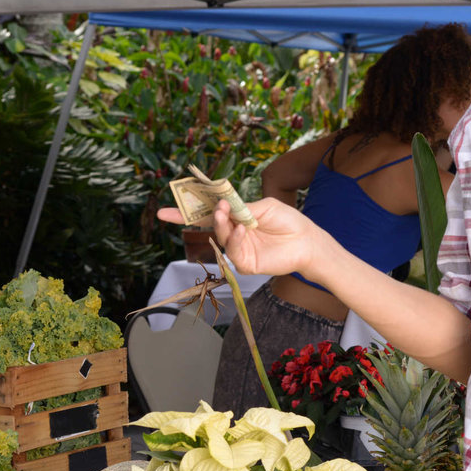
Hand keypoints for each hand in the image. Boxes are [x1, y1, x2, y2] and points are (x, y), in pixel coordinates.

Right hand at [156, 199, 328, 277]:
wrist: (307, 241)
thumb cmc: (288, 221)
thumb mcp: (264, 207)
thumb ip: (243, 208)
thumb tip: (223, 207)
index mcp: (236, 218)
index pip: (207, 215)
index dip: (186, 213)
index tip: (164, 212)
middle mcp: (234, 234)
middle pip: (210, 226)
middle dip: (206, 218)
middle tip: (217, 208)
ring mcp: (239, 250)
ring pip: (221, 238)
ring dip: (222, 226)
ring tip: (227, 214)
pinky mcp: (246, 264)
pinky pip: (234, 252)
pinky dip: (236, 239)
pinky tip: (243, 230)